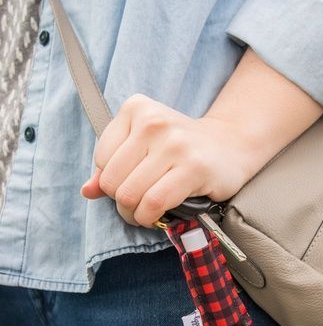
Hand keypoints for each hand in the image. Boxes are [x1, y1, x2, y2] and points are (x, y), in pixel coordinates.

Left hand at [80, 93, 254, 227]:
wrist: (231, 146)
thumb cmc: (182, 149)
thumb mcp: (143, 146)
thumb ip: (112, 165)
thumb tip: (87, 191)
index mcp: (137, 108)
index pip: (101, 159)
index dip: (113, 180)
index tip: (132, 183)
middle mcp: (154, 122)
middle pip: (113, 180)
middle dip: (122, 202)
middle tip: (139, 204)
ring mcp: (174, 144)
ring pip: (130, 195)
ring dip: (135, 214)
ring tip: (147, 212)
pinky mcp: (193, 167)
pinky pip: (154, 203)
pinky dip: (150, 217)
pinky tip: (158, 216)